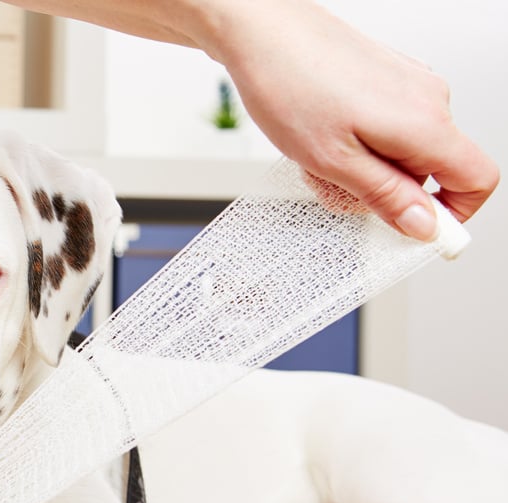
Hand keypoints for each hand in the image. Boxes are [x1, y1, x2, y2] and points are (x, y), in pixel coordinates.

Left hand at [207, 0, 498, 238]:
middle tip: (337, 188)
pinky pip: (387, 129)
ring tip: (319, 157)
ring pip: (404, 152)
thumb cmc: (289, 86)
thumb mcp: (333, 162)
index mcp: (425, 124)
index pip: (477, 179)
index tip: (418, 233)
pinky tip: (321, 136)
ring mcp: (410, 86)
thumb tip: (424, 226)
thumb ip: (386, 197)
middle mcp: (428, 100)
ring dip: (365, 169)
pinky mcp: (388, 79)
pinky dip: (357, 145)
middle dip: (388, 193)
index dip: (454, 215)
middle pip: (432, 171)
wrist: (263, 32)